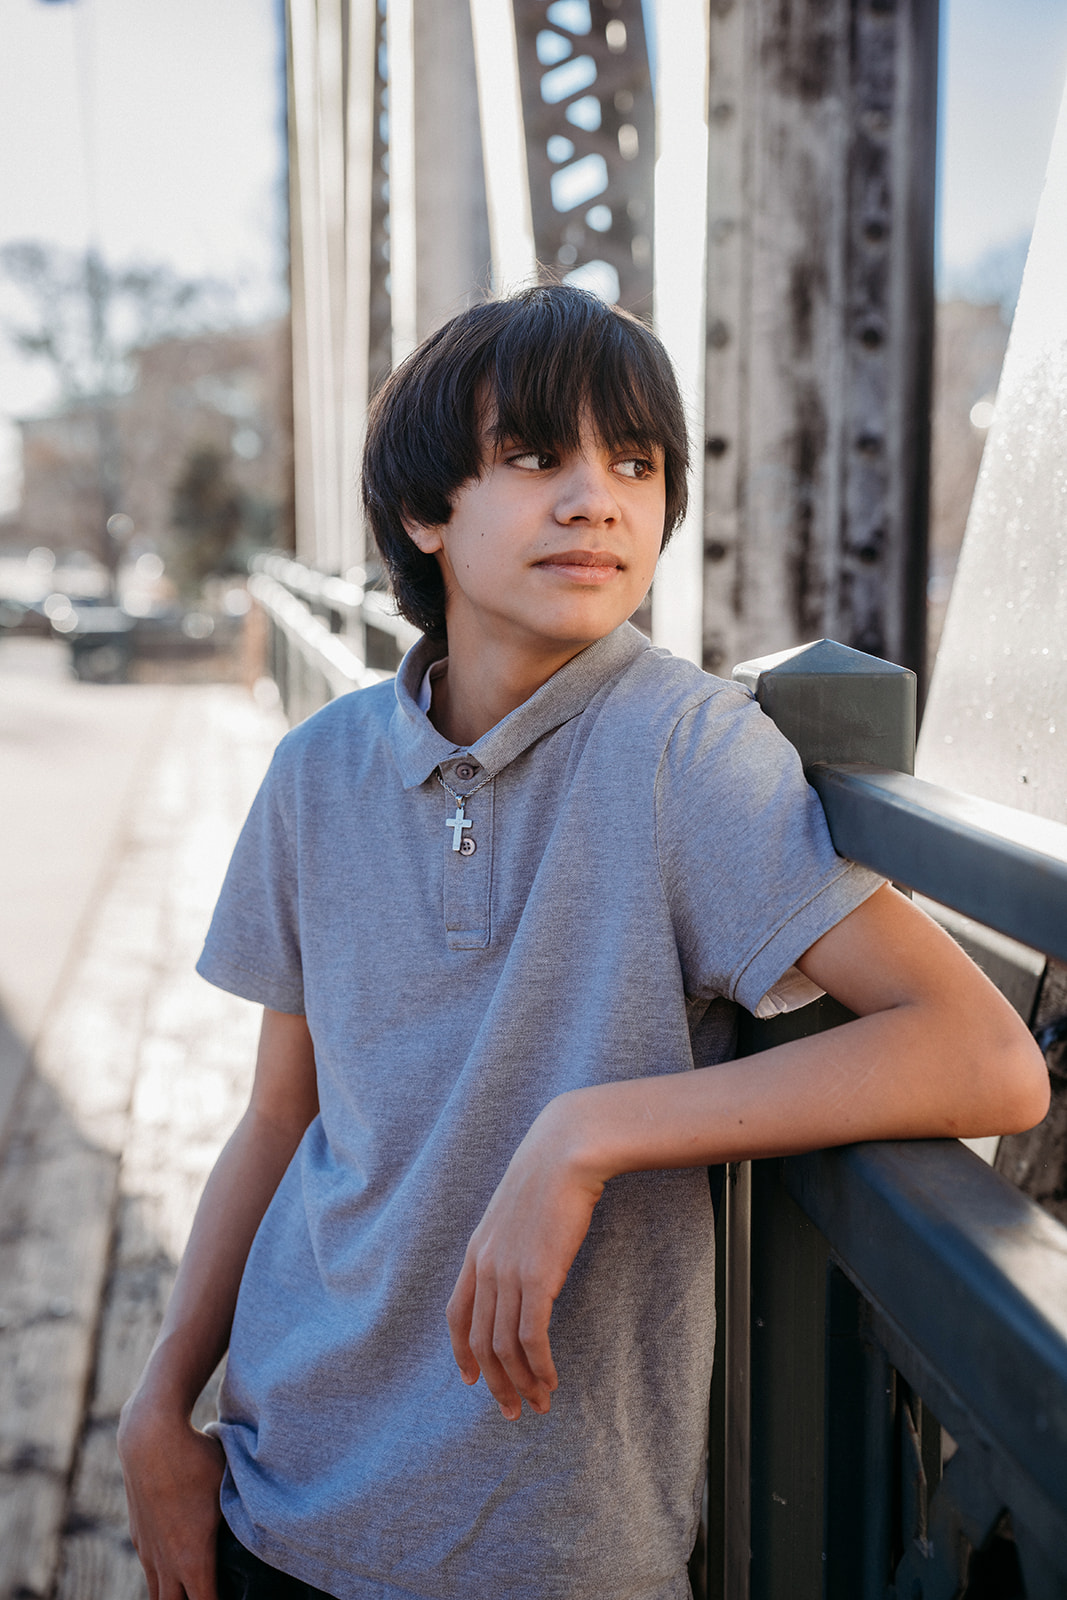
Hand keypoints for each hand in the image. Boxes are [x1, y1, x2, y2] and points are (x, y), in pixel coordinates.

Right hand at [117, 1391, 224, 1599]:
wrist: (149, 1436)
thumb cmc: (196, 1460)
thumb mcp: (229, 1488)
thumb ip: (242, 1516)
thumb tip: (264, 1522)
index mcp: (193, 1558)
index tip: (238, 1597)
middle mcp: (165, 1562)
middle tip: (211, 1593)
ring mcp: (147, 1549)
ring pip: (157, 1593)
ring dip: (175, 1595)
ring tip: (193, 1589)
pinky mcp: (138, 1533)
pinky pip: (150, 1569)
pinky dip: (163, 1576)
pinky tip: (177, 1568)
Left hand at [446, 1097, 604, 1419]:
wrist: (564, 1151)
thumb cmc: (550, 1176)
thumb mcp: (519, 1211)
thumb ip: (513, 1243)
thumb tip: (526, 1268)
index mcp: (477, 1251)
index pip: (457, 1314)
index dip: (463, 1352)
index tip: (473, 1380)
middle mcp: (486, 1266)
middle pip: (480, 1341)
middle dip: (495, 1383)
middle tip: (512, 1411)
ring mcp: (509, 1272)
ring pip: (505, 1347)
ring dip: (521, 1382)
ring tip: (538, 1404)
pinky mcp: (537, 1276)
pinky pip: (532, 1338)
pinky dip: (540, 1366)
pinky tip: (551, 1380)